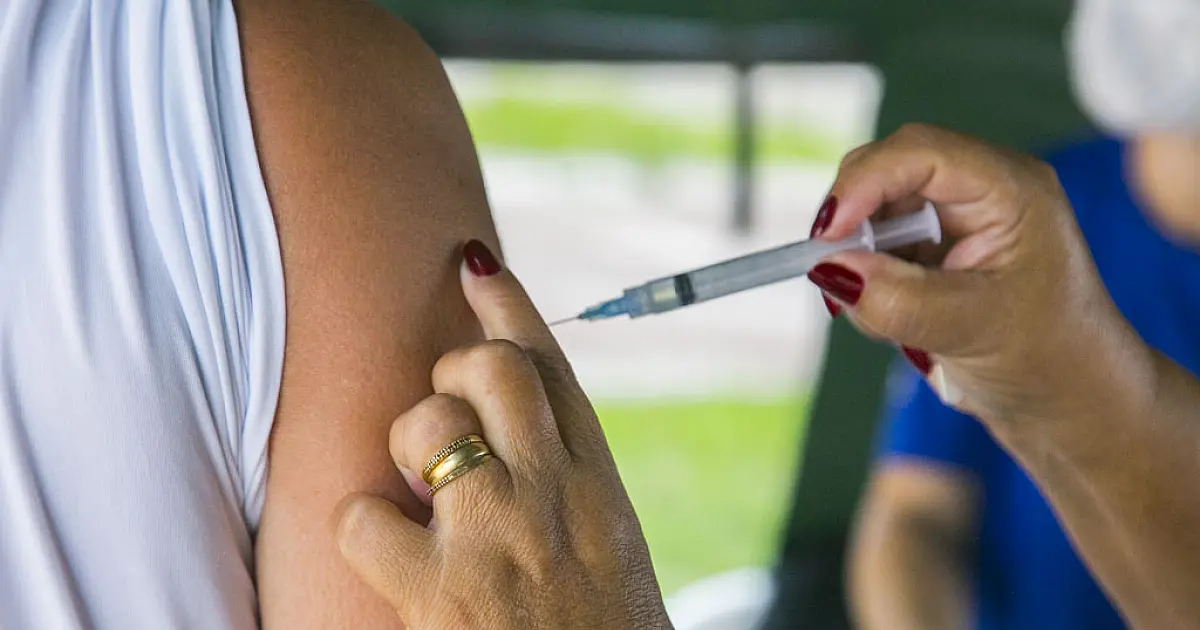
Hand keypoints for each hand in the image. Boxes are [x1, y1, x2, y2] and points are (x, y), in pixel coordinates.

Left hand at [333, 241, 669, 628]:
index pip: (552, 368)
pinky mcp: (439, 589)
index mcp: (598, 487)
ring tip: (421, 495)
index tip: (476, 265)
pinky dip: (365, 528)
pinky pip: (366, 514)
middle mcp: (552, 494)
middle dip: (457, 371)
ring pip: (427, 423)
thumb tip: (516, 440)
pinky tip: (390, 556)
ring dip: (410, 448)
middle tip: (448, 412)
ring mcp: (495, 535)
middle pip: (492, 369)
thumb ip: (565, 489)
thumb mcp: (607, 552)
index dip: (510, 306)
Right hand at [808, 124, 1151, 426]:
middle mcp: (982, 190)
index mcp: (1009, 189)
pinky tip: (895, 320)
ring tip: (887, 318)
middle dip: (854, 220)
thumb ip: (900, 300)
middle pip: (890, 171)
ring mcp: (957, 219)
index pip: (920, 153)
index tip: (827, 235)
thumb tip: (830, 269)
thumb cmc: (1048, 360)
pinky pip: (878, 246)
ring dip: (860, 257)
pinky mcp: (937, 250)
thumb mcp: (972, 330)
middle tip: (834, 275)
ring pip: (876, 211)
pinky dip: (867, 280)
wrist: (1070, 403)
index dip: (864, 183)